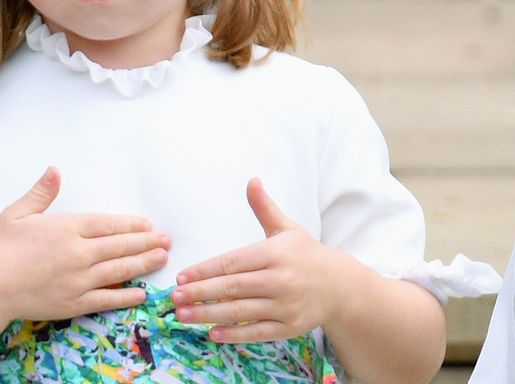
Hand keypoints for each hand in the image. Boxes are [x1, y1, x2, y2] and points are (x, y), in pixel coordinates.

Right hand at [0, 167, 170, 324]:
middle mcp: (78, 253)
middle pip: (120, 246)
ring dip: (144, 263)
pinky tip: (141, 293)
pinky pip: (107, 299)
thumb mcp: (16, 214)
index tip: (148, 224)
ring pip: (120, 270)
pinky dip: (126, 296)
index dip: (131, 225)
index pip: (108, 224)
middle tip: (167, 240)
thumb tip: (55, 170)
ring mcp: (78, 280)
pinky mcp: (73, 303)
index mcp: (66, 228)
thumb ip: (41, 193)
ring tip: (162, 258)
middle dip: (146, 242)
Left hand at [172, 178, 351, 342]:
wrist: (340, 286)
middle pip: (233, 287)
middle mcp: (280, 280)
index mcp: (276, 253)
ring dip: (209, 314)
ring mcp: (285, 306)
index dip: (205, 270)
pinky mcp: (289, 328)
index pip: (233, 262)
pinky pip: (257, 332)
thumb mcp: (287, 229)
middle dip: (200, 293)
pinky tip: (212, 333)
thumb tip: (252, 180)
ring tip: (183, 315)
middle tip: (174, 298)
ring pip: (241, 312)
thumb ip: (264, 208)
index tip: (182, 277)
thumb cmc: (307, 255)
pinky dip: (234, 334)